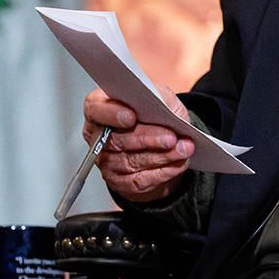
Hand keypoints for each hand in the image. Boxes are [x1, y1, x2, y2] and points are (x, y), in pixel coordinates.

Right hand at [83, 87, 193, 202]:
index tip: (131, 116)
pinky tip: (179, 162)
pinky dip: (164, 171)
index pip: (94, 109)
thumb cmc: (154, 116)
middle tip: (171, 137)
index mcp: (101, 110)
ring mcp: (106, 162)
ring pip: (131, 161)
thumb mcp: (160, 98)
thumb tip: (164, 106)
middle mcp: (99, 137)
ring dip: (161, 156)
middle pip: (116, 139)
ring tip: (184, 149)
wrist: (160, 144)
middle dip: (147, 138)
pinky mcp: (120, 182)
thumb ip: (159, 97)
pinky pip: (140, 179)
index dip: (110, 114)